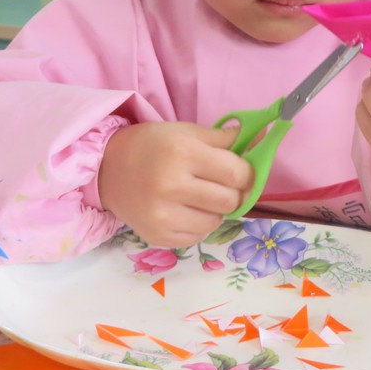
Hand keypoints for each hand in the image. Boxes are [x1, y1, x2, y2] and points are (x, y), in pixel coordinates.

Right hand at [97, 121, 253, 247]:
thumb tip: (263, 139)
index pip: (237, 173)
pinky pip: (197, 237)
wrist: (108, 169)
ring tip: (200, 197)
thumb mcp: (187, 132)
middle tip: (220, 184)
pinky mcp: (157, 236)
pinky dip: (199, 224)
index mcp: (183, 154)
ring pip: (216, 222)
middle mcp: (172, 186)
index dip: (246, 173)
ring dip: (216, 210)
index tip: (240, 171)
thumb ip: (226, 138)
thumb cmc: (152, 146)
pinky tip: (185, 210)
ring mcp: (163, 215)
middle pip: (229, 200)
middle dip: (232, 192)